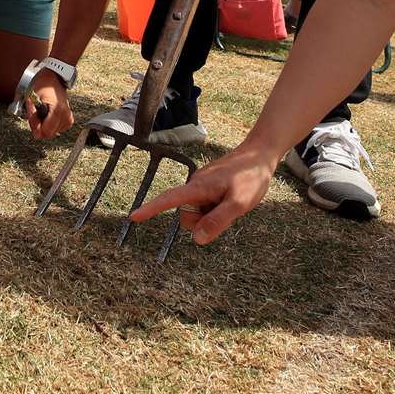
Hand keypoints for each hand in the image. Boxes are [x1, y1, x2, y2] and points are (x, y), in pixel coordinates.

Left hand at [24, 73, 74, 139]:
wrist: (53, 78)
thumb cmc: (42, 84)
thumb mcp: (32, 97)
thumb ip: (33, 117)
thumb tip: (37, 135)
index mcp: (58, 110)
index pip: (45, 132)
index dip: (35, 124)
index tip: (32, 111)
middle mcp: (66, 116)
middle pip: (47, 134)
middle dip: (37, 124)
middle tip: (34, 111)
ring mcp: (68, 119)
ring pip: (50, 132)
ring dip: (42, 124)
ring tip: (40, 111)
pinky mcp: (68, 120)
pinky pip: (54, 129)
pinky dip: (47, 123)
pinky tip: (46, 114)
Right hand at [130, 144, 276, 245]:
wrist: (260, 154)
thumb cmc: (251, 177)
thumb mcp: (239, 203)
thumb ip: (217, 221)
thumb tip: (197, 239)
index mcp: (199, 188)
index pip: (169, 200)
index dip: (151, 209)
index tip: (133, 217)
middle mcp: (196, 185)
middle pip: (186, 216)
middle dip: (202, 222)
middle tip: (228, 210)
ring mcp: (202, 186)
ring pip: (198, 213)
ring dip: (211, 215)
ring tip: (231, 203)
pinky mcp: (209, 187)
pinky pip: (206, 205)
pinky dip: (216, 208)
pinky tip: (231, 199)